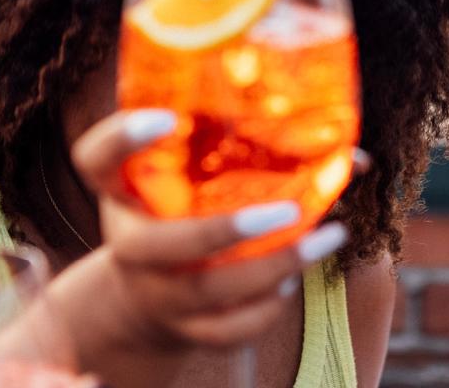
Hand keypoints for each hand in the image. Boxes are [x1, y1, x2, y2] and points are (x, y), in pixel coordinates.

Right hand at [66, 109, 348, 350]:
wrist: (148, 290)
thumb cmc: (183, 210)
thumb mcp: (190, 174)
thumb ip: (246, 147)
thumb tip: (354, 153)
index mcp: (119, 189)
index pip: (94, 158)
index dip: (122, 138)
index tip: (167, 118)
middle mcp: (125, 241)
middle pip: (150, 245)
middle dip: (220, 232)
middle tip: (286, 211)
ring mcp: (151, 290)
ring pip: (202, 292)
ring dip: (271, 268)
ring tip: (326, 240)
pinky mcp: (180, 328)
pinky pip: (224, 329)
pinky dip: (265, 307)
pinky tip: (293, 278)